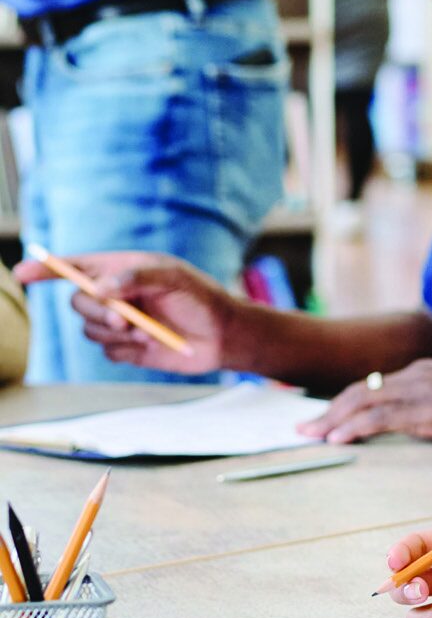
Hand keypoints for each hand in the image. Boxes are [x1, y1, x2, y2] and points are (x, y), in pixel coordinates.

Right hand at [13, 251, 234, 374]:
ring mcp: (118, 322)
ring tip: (147, 330)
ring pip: (89, 329)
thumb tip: (99, 287)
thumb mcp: (174, 279)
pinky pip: (107, 351)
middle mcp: (115, 295)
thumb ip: (136, 277)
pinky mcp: (125, 347)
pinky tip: (150, 344)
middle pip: (78, 301)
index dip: (47, 268)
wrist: (222, 335)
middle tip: (126, 319)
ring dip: (114, 332)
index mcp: (122, 270)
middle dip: (98, 312)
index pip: (76, 266)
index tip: (23, 272)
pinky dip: (126, 349)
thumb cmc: (200, 298)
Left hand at [299, 359, 431, 444]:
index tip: (324, 416)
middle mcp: (418, 375)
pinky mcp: (430, 411)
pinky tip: (339, 438)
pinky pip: (383, 418)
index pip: (374, 384)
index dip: (344, 401)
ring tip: (311, 435)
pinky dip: (355, 426)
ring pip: (364, 401)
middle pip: (361, 390)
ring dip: (332, 419)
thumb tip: (419, 419)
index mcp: (425, 370)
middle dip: (328, 409)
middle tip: (303, 428)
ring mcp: (423, 390)